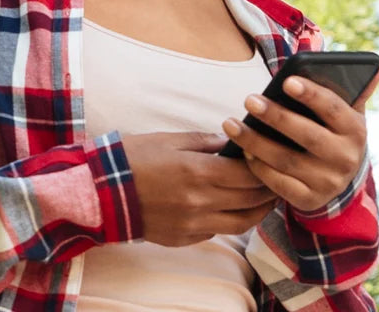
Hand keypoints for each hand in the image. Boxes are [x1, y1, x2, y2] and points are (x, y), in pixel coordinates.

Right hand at [122, 131, 277, 246]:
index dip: (264, 167)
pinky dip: (230, 220)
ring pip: (241, 223)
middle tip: (276, 178)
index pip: (247, 174)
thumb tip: (230, 141)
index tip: (270, 158)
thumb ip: (204, 141)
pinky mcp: (184, 238)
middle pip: (250, 199)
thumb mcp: (169, 139)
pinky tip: (231, 208)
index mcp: (198, 172)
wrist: (102, 190)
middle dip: (268, 189)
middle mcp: (201, 201)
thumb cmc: (133, 157)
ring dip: (257, 211)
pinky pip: (217, 231)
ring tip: (264, 198)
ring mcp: (193, 224)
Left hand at [221, 64, 378, 211]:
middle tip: (249, 99)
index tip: (287, 81)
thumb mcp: (346, 113)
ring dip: (255, 141)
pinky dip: (257, 167)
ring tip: (231, 123)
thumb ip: (353, 89)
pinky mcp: (308, 200)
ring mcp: (327, 182)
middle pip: (306, 135)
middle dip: (275, 117)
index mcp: (355, 130)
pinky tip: (242, 151)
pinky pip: (277, 184)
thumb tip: (376, 65)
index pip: (334, 109)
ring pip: (286, 160)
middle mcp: (345, 159)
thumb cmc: (332, 132)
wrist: (338, 178)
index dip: (312, 95)